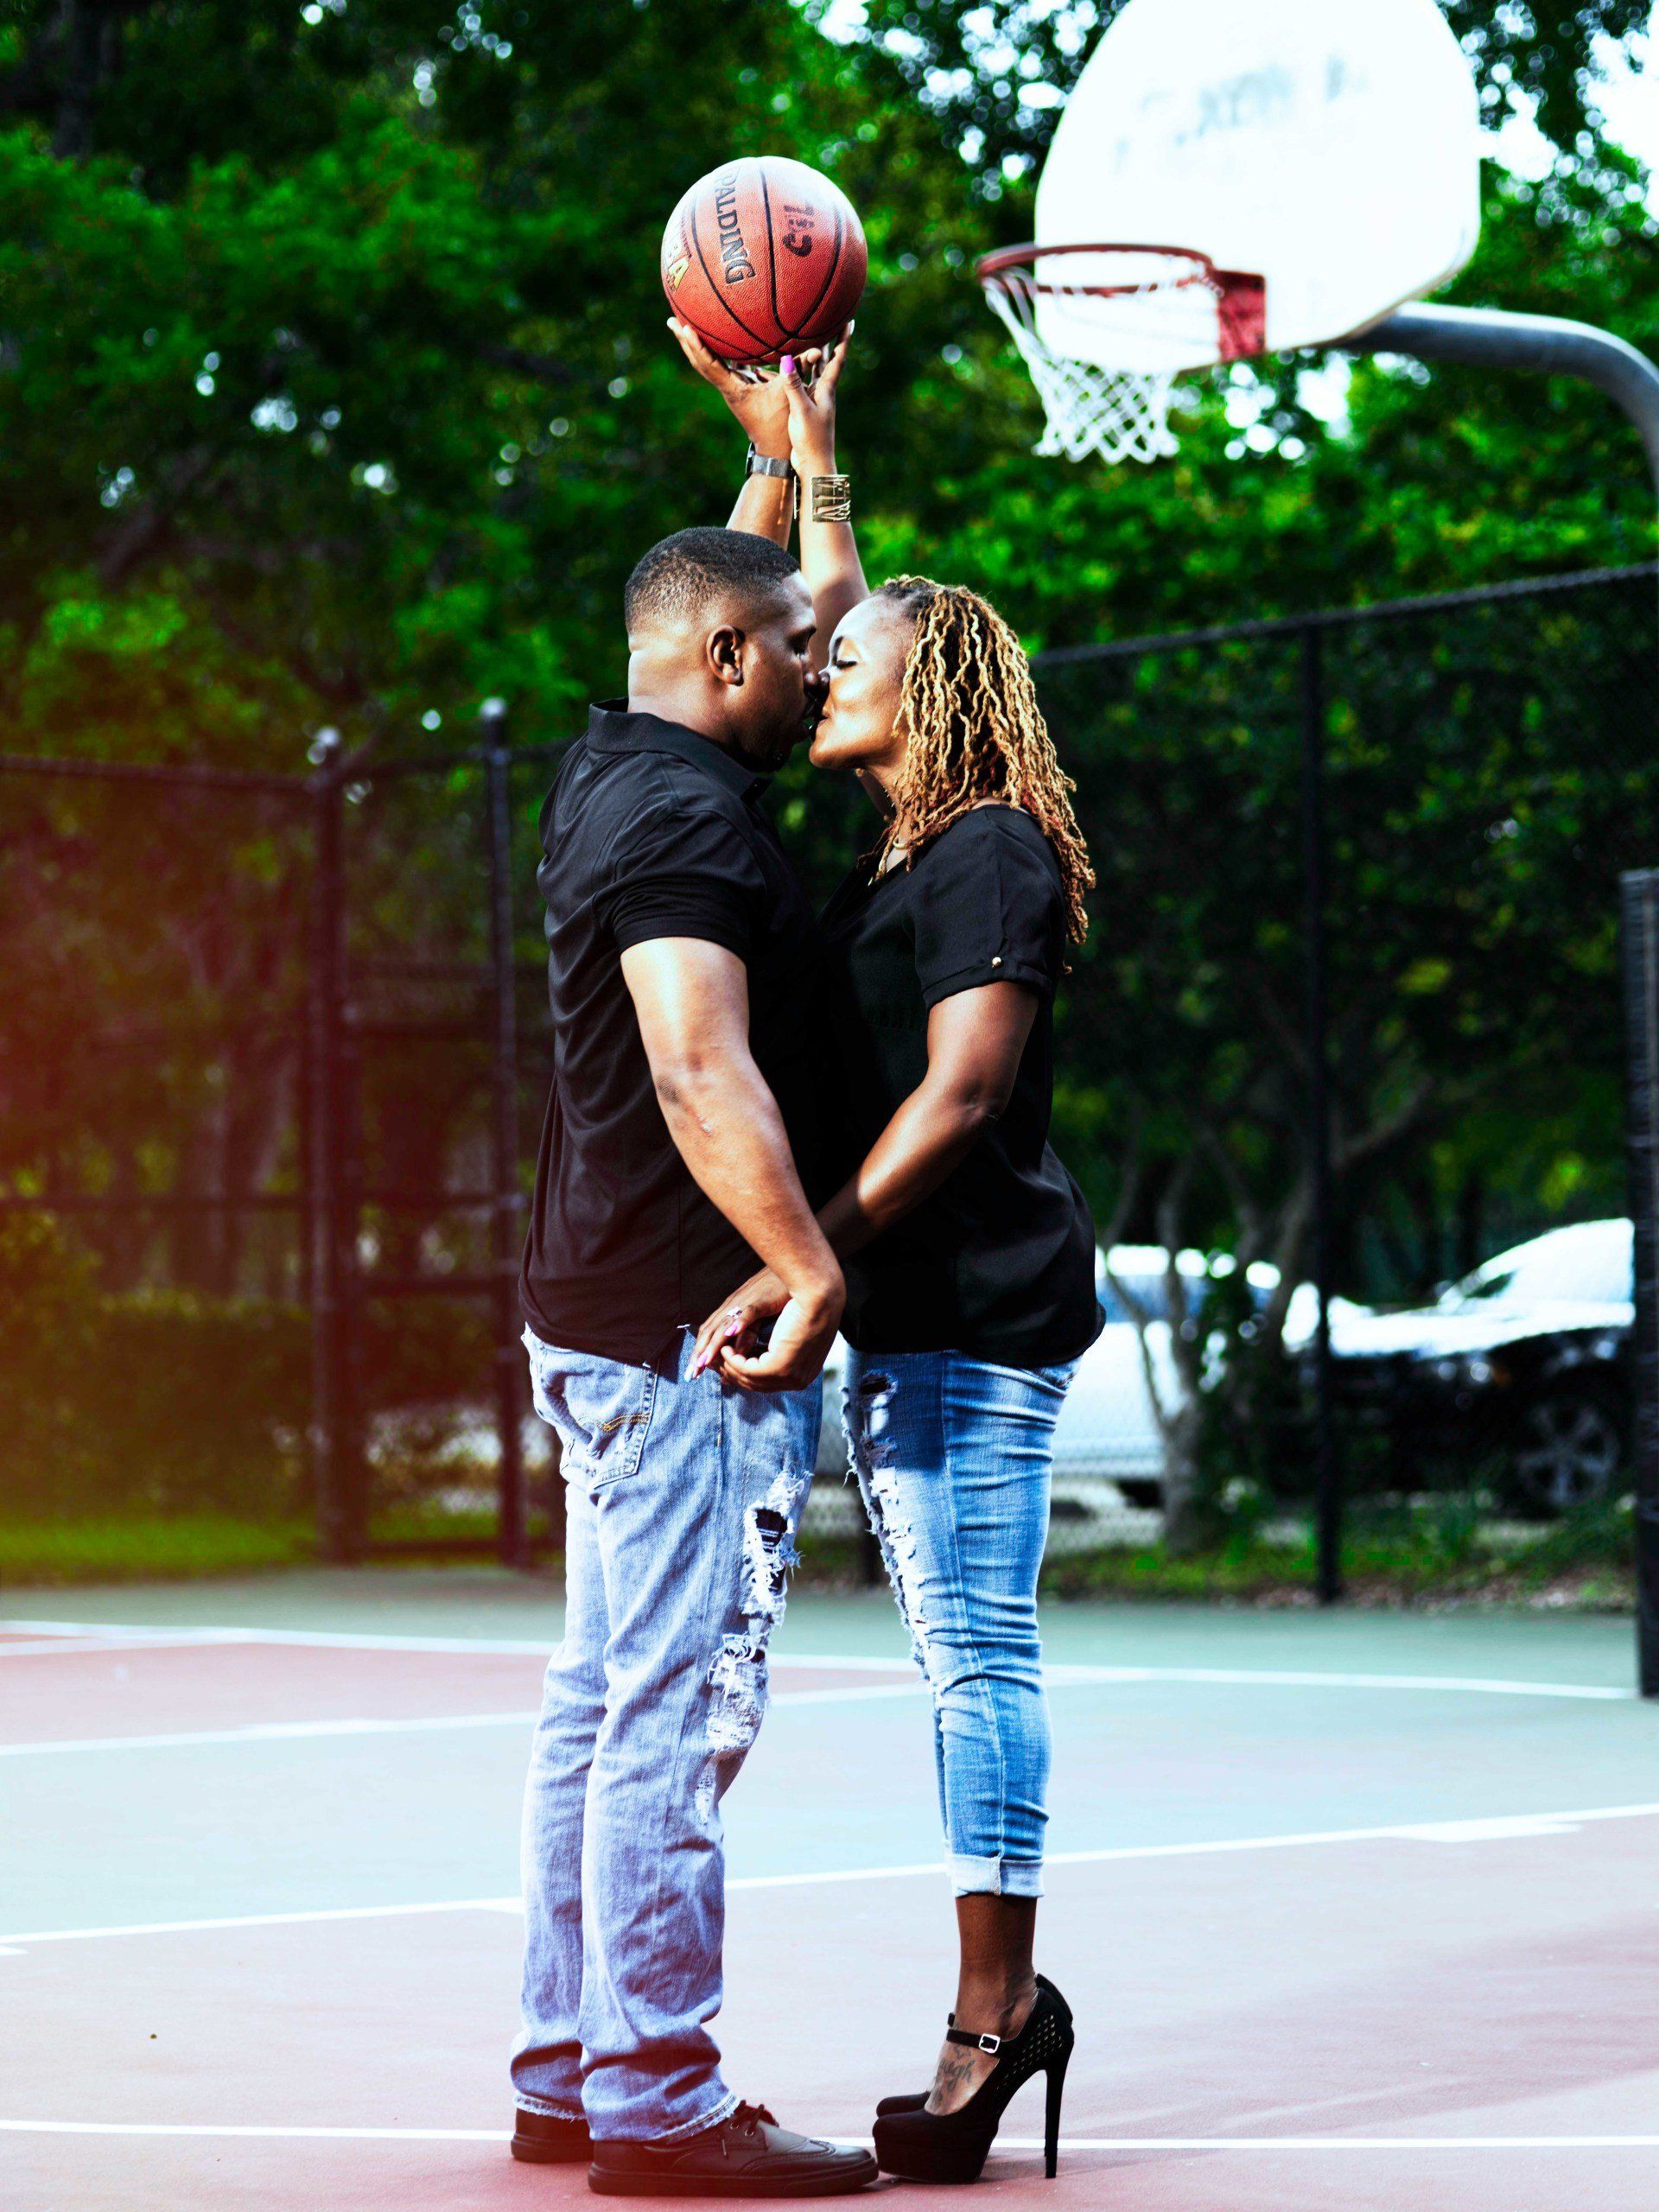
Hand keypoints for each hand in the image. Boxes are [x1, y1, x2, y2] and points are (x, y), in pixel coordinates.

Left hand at [668, 316, 831, 459]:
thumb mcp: (790, 395)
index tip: (685, 328)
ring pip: (706, 364)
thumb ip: (800, 370)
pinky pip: (720, 365)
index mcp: (734, 389)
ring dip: (693, 346)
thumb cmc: (781, 426)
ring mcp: (729, 388)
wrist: (774, 450)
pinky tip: (711, 336)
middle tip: (671, 319)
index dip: (697, 347)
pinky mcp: (737, 387)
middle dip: (685, 342)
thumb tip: (818, 349)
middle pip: (699, 362)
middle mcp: (726, 388)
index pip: (709, 365)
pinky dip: (712, 351)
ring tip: (681, 323)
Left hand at [691, 1266, 789, 1376]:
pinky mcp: (762, 1299)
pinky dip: (739, 1322)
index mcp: (729, 1310)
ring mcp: (745, 1302)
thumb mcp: (756, 1319)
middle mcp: (732, 1306)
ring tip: (704, 1361)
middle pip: (710, 1331)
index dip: (700, 1352)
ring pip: (725, 1324)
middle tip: (692, 1374)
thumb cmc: (773, 1293)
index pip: (709, 1334)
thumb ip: (746, 1335)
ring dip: (713, 1344)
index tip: (693, 1372)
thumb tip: (737, 1355)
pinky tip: (731, 1333)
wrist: (790, 1271)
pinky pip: (749, 1312)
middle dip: (700, 1353)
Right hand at [717, 1278, 843, 1393]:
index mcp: (804, 1373)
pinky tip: (725, 1351)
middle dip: (733, 1374)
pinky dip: (735, 1362)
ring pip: (752, 1381)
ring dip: (730, 1368)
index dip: (744, 1375)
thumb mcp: (784, 1331)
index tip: (725, 1370)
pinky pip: (751, 1372)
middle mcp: (798, 1379)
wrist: (820, 1293)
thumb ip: (766, 1346)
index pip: (768, 1382)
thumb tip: (740, 1356)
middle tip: (710, 1365)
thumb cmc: (804, 1305)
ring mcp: (791, 1376)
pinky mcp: (781, 1367)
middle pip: (757, 1385)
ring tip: (715, 1356)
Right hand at [780, 324, 851, 478]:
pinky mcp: (805, 410)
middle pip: (827, 361)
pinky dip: (797, 374)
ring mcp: (815, 401)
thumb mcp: (801, 410)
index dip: (843, 339)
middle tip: (830, 321)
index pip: (837, 359)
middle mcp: (823, 393)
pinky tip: (790, 369)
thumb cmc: (811, 440)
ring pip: (814, 372)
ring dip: (813, 355)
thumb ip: (793, 385)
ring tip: (812, 338)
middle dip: (828, 341)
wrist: (813, 465)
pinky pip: (801, 385)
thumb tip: (786, 359)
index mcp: (827, 390)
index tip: (849, 320)